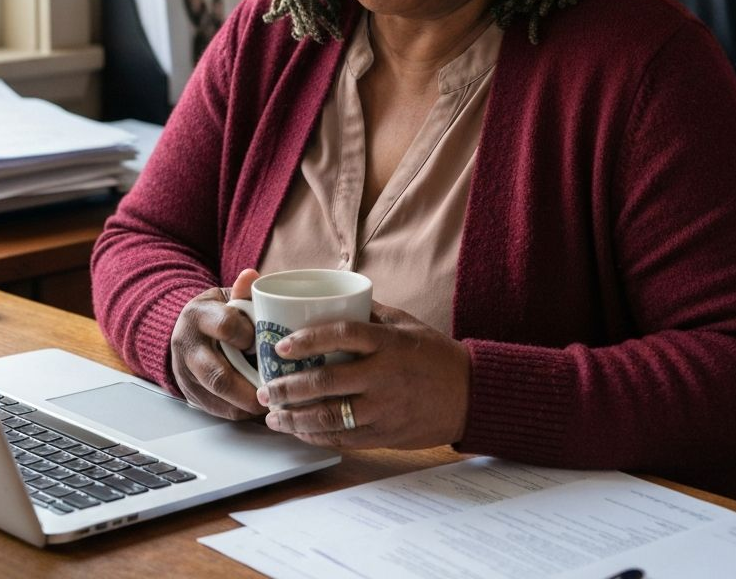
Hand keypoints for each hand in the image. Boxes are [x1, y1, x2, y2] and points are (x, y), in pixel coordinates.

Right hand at [170, 268, 265, 420]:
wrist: (187, 329)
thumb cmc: (216, 312)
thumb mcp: (226, 296)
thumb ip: (242, 291)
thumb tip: (252, 276)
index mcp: (198, 316)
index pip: (225, 326)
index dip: (249, 336)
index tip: (266, 341)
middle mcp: (187, 346)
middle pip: (218, 375)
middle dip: (249, 389)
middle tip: (275, 391)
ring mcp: (185, 373)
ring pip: (216, 396)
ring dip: (246, 404)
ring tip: (272, 403)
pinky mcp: (189, 393)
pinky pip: (215, 409)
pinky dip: (238, 411)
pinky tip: (257, 409)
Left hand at [256, 300, 470, 448]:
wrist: (470, 395)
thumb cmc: (435, 355)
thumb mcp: (406, 324)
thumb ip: (370, 313)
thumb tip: (332, 298)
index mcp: (388, 343)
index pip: (342, 335)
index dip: (307, 339)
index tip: (281, 346)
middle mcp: (384, 376)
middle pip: (326, 381)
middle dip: (288, 387)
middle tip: (265, 386)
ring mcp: (383, 408)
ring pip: (329, 416)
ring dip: (294, 417)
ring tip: (272, 414)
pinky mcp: (384, 434)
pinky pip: (343, 438)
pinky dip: (315, 435)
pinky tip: (298, 430)